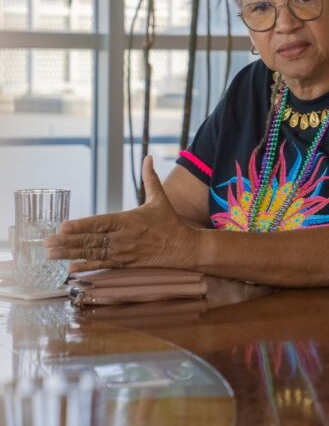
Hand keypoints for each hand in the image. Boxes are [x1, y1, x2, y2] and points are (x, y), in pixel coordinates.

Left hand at [46, 156, 201, 272]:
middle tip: (47, 242)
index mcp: (128, 220)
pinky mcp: (126, 264)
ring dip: (70, 254)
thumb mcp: (160, 199)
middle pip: (91, 240)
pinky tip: (70, 268)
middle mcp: (123, 237)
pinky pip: (102, 265)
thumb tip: (148, 157)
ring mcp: (124, 252)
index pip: (100, 223)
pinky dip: (86, 267)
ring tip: (51, 254)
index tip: (63, 226)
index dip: (81, 225)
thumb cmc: (170, 222)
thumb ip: (150, 178)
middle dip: (67, 242)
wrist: (184, 248)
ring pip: (93, 253)